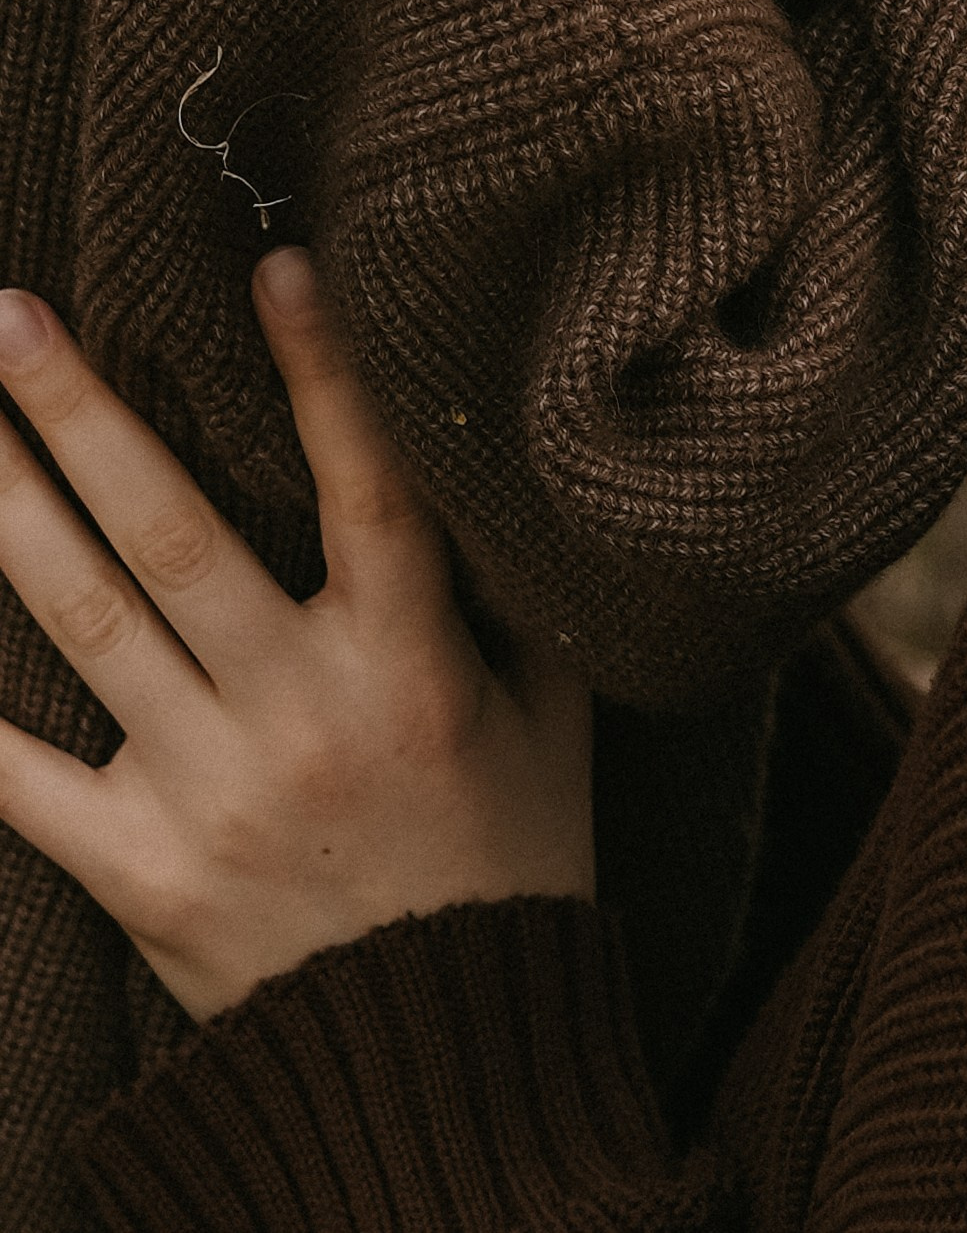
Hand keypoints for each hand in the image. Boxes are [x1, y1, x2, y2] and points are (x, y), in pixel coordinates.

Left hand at [0, 253, 592, 1021]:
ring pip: (86, 624)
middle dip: (84, 413)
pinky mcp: (137, 870)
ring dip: (8, 511)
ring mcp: (209, 790)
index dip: (323, 372)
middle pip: (175, 533)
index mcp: (414, 662)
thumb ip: (517, 588)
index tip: (275, 261)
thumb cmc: (509, 859)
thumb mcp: (555, 712)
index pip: (368, 483)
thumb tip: (493, 454)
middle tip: (11, 312)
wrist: (441, 1063)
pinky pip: (21, 781)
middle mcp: (302, 711)